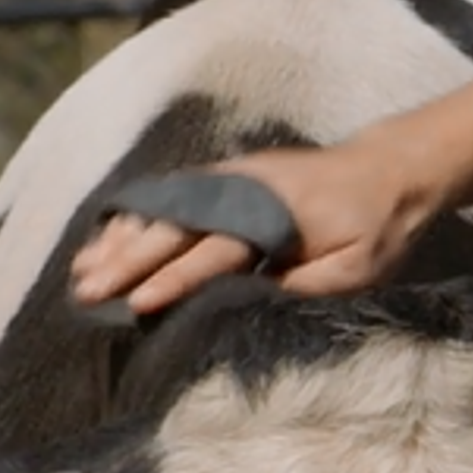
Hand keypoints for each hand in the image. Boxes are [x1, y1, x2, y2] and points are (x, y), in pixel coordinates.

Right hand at [66, 141, 437, 314]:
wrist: (390, 169)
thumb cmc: (378, 226)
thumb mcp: (359, 268)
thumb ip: (305, 285)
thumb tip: (249, 301)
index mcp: (275, 215)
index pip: (214, 252)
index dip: (175, 279)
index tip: (137, 303)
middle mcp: (244, 190)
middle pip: (175, 227)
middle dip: (128, 260)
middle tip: (87, 291)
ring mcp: (231, 179)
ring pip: (165, 208)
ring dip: (122, 238)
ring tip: (82, 270)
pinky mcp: (227, 177)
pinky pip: (172, 196)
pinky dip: (137, 216)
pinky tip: (108, 237)